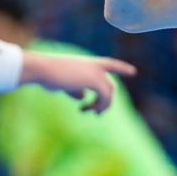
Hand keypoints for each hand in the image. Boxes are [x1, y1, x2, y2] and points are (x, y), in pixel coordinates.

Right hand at [21, 53, 136, 112]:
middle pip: (109, 84)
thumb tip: (83, 96)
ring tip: (92, 113)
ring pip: (109, 92)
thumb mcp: (64, 82)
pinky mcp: (94, 80)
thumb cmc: (48, 75)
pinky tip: (84, 109)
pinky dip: (98, 106)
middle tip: (96, 113)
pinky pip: (105, 96)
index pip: (110, 64)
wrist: (43, 69)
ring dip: (101, 105)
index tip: (133, 72)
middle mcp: (95, 65)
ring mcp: (96, 72)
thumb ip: (75, 88)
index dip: (122, 68)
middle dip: (105, 100)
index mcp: (88, 62)